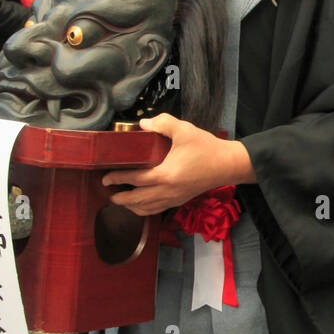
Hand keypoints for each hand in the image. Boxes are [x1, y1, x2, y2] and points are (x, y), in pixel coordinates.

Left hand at [103, 114, 255, 215]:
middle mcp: (168, 191)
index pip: (135, 179)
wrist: (228, 165)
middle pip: (137, 199)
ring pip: (146, 208)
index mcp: (166, 175)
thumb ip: (163, 123)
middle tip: (107, 189)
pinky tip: (139, 205)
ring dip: (130, 206)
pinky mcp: (180, 200)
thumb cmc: (207, 148)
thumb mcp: (185, 130)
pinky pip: (157, 210)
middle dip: (119, 196)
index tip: (105, 176)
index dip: (118, 178)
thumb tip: (143, 123)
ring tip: (119, 199)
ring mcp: (174, 198)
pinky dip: (144, 210)